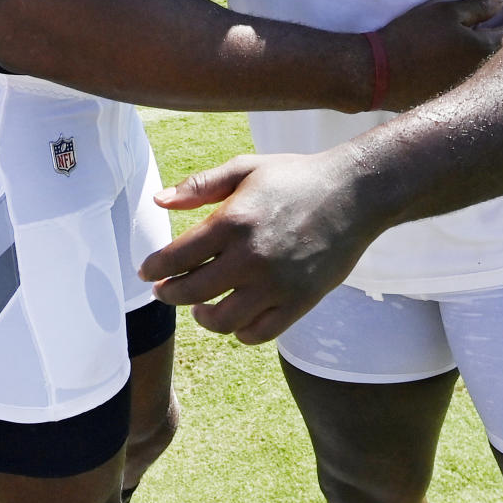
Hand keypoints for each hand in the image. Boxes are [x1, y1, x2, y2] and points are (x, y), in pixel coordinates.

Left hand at [142, 148, 378, 343]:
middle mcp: (251, 257)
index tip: (146, 271)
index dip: (154, 267)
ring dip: (202, 317)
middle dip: (169, 293)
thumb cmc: (297, 177)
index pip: (177, 257)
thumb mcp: (246, 168)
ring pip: (222, 321)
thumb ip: (201, 186)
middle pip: (191, 292)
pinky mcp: (299, 302)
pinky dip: (240, 331)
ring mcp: (276, 284)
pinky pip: (258, 333)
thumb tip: (159, 201)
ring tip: (199, 306)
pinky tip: (234, 317)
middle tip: (165, 289)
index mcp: (233, 221)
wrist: (355, 194)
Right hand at [377, 0, 502, 108]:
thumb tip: (501, 1)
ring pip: (490, 70)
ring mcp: (467, 90)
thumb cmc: (412, 37)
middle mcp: (481, 74)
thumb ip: (477, 7)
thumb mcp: (445, 13)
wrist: (379, 73)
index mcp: (484, 50)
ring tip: (493, 42)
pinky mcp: (451, 99)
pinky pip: (473, 82)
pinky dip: (476, 69)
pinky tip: (466, 62)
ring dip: (494, 56)